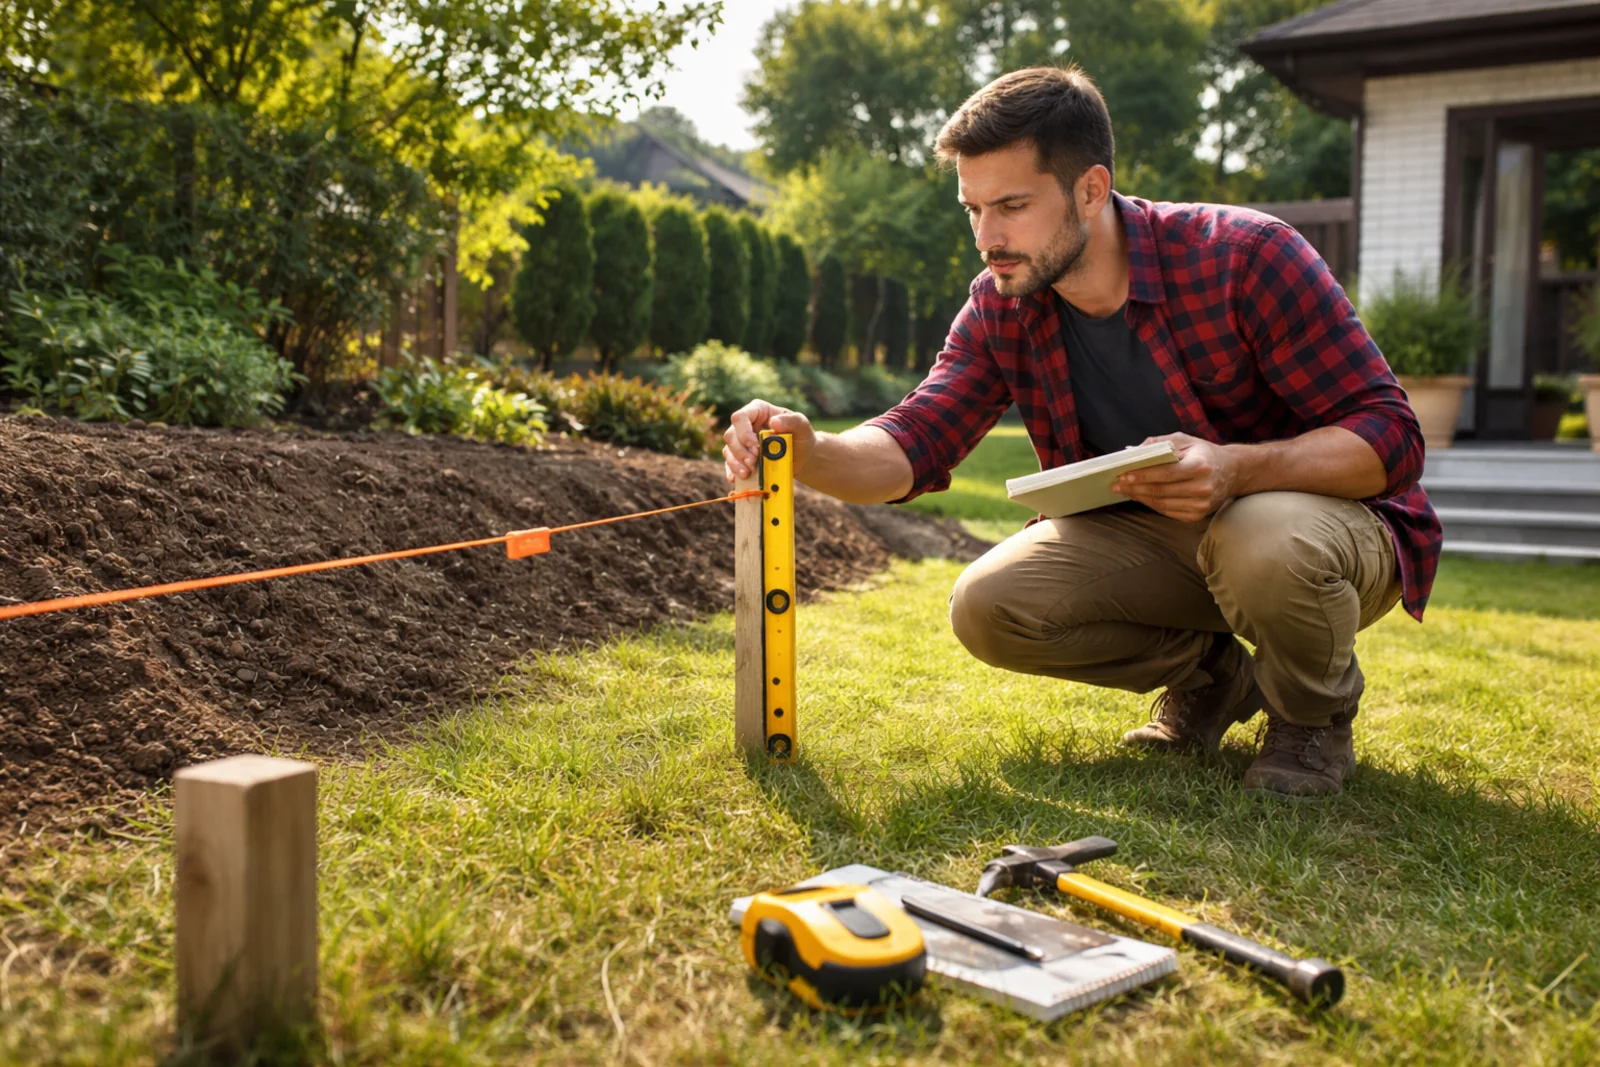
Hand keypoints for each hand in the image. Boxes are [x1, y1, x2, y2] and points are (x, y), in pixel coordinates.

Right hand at [723, 400, 815, 483]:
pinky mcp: (741, 458)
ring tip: (747, 473)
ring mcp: (741, 442)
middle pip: (731, 435)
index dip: (743, 432)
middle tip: (753, 463)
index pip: (740, 417)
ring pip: (728, 450)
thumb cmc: (801, 435)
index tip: (755, 447)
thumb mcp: (802, 425)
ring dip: (735, 463)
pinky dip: (732, 472)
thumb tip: (774, 423)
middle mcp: (745, 425)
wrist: (802, 455)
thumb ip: (791, 421)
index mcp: (757, 411)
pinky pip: (730, 464)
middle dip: (740, 451)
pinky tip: (737, 479)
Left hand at [1110, 432, 1240, 522]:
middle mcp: (1202, 488)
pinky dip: (1152, 504)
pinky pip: (1168, 511)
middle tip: (1116, 485)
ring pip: (1162, 504)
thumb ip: (1159, 443)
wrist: (1233, 472)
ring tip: (1124, 491)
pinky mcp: (1197, 515)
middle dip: (1135, 488)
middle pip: (1160, 491)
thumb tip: (1131, 450)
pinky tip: (1141, 497)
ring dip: (1140, 498)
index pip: (1164, 473)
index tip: (1122, 475)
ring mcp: (1201, 505)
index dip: (1142, 475)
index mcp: (1200, 466)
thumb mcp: (1185, 440)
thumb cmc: (1204, 453)